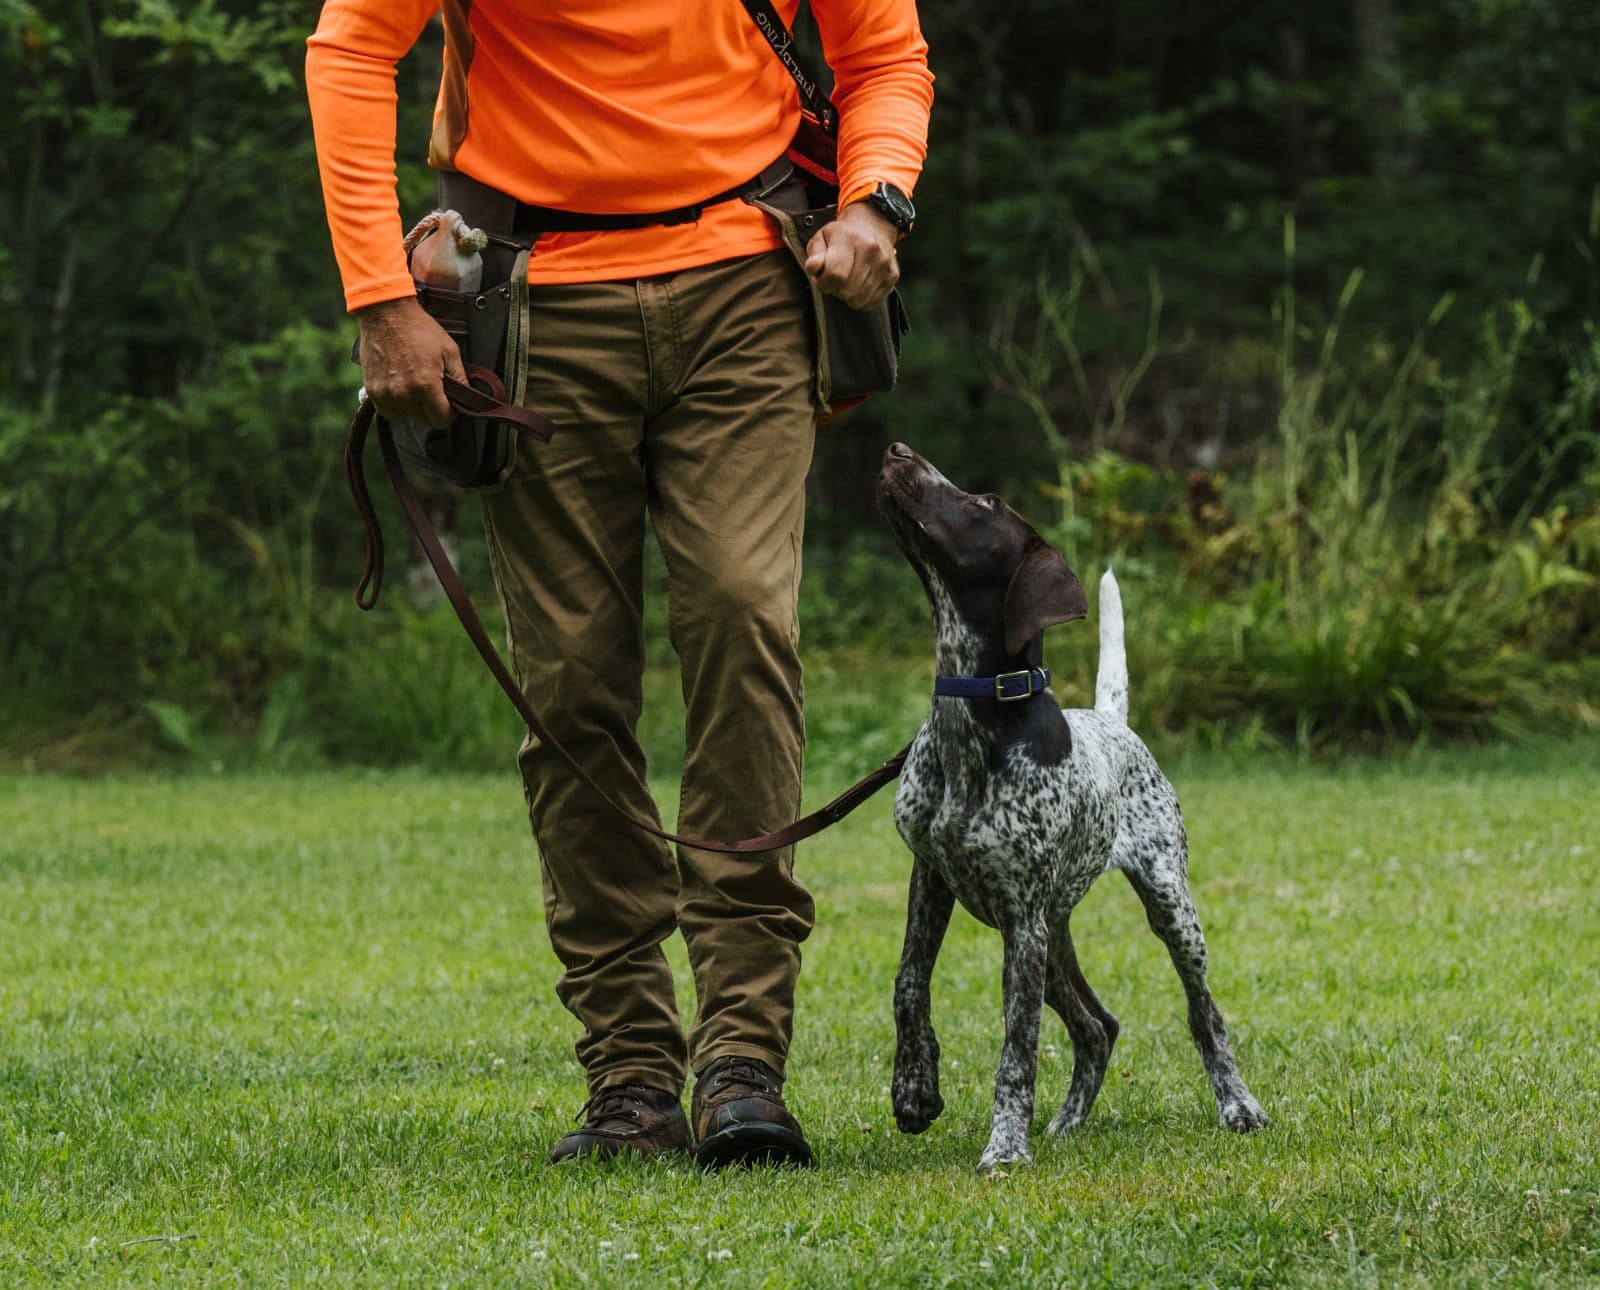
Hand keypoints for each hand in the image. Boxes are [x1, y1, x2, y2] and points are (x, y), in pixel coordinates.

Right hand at [355, 296, 465, 427]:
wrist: (386, 312)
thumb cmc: (420, 329)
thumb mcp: (450, 351)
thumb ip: (460, 379)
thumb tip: (466, 401)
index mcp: (425, 385)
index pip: (442, 420)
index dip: (450, 414)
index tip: (451, 405)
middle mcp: (403, 394)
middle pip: (425, 420)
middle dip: (433, 409)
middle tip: (433, 390)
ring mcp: (385, 393)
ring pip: (406, 416)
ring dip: (413, 407)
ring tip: (415, 385)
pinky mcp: (371, 389)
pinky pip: (387, 410)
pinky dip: (395, 405)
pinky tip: (400, 388)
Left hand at [803, 200, 899, 309]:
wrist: (872, 225)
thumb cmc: (842, 236)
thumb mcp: (822, 238)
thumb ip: (815, 255)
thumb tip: (813, 268)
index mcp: (849, 238)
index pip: (835, 274)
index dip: (823, 283)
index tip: (821, 279)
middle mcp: (870, 249)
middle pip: (846, 291)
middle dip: (835, 289)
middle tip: (836, 278)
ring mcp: (884, 263)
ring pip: (859, 300)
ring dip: (849, 295)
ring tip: (848, 280)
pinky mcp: (893, 275)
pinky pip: (872, 303)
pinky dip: (862, 299)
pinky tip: (860, 284)